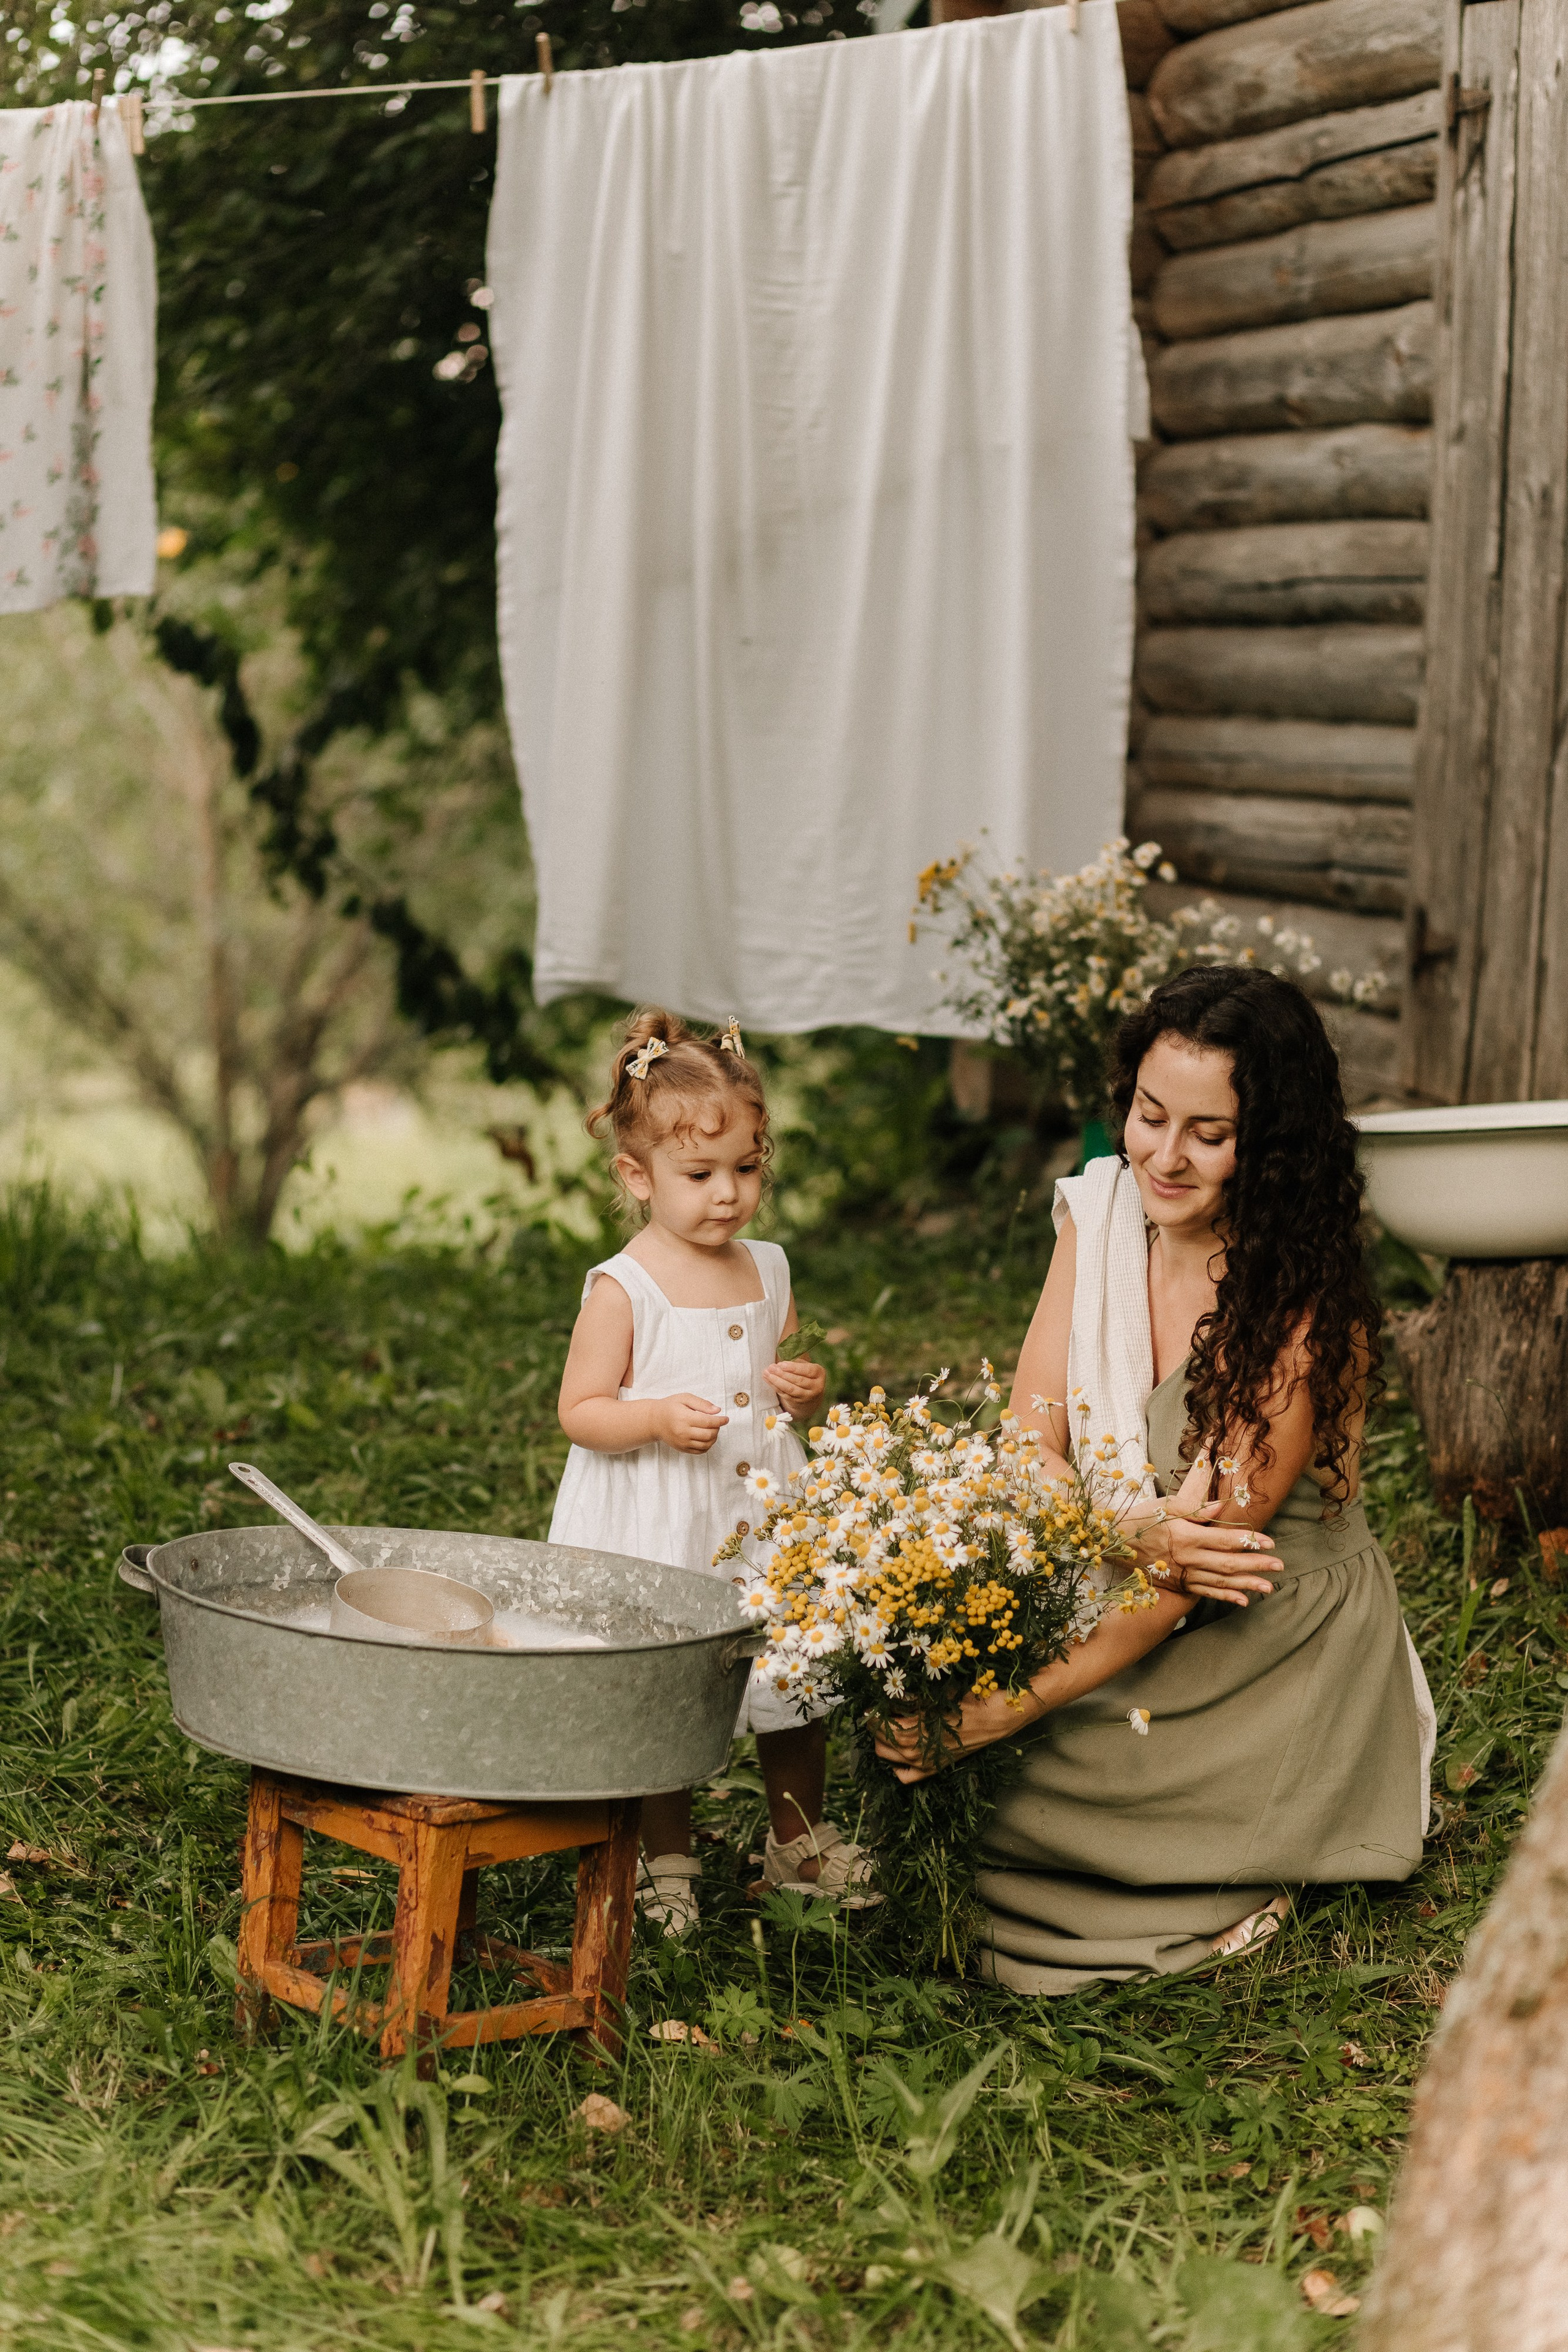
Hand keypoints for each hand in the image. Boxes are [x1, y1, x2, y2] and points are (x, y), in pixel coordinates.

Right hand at [653, 1394, 728, 1453]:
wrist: (654, 1420)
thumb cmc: (670, 1407)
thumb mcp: (685, 1398)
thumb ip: (702, 1404)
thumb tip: (717, 1411)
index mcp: (684, 1418)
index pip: (708, 1422)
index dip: (720, 1421)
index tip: (726, 1418)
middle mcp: (683, 1432)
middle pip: (709, 1434)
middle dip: (717, 1428)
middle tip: (717, 1422)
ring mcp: (682, 1442)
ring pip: (706, 1444)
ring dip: (714, 1437)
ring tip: (712, 1429)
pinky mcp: (682, 1449)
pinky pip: (700, 1451)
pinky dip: (708, 1445)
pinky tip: (707, 1437)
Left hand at [765, 1356, 825, 1413]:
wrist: (810, 1396)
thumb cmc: (805, 1375)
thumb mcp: (806, 1367)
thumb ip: (797, 1362)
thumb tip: (780, 1363)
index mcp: (819, 1374)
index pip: (808, 1370)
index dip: (794, 1368)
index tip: (782, 1364)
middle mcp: (816, 1386)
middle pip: (798, 1380)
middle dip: (783, 1374)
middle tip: (771, 1367)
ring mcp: (807, 1396)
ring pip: (790, 1389)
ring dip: (777, 1381)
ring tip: (767, 1373)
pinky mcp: (797, 1402)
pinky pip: (785, 1394)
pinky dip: (775, 1386)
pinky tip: (768, 1379)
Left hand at [871, 1685, 1039, 1783]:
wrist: (999, 1717)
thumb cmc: (970, 1698)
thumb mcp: (938, 1691)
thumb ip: (912, 1695)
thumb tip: (890, 1690)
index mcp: (918, 1731)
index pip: (882, 1727)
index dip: (871, 1716)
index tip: (868, 1705)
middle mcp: (919, 1752)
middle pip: (882, 1745)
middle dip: (876, 1729)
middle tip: (878, 1713)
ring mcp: (927, 1763)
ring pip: (891, 1759)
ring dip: (884, 1744)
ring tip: (888, 1727)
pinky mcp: (936, 1768)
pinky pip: (907, 1776)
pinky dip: (898, 1766)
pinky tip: (900, 1752)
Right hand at [1143, 1503, 1276, 1605]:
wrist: (1114, 1542)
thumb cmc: (1142, 1519)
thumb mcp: (1166, 1506)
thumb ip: (1195, 1508)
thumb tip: (1222, 1508)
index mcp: (1186, 1536)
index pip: (1224, 1540)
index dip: (1249, 1541)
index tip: (1270, 1542)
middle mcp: (1187, 1558)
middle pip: (1228, 1563)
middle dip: (1256, 1565)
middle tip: (1279, 1566)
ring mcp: (1183, 1575)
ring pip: (1220, 1581)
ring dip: (1246, 1585)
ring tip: (1269, 1587)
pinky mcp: (1178, 1584)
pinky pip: (1205, 1592)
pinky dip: (1225, 1596)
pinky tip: (1243, 1600)